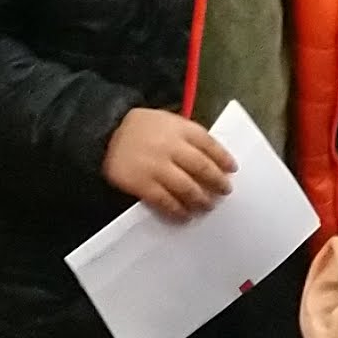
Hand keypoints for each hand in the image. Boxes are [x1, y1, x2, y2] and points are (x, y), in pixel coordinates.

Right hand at [103, 107, 235, 216]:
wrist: (105, 134)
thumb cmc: (141, 129)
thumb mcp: (166, 122)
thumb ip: (188, 137)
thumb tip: (214, 160)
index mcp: (178, 128)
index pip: (209, 144)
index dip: (223, 158)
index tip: (232, 169)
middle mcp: (169, 146)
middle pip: (201, 167)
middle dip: (216, 182)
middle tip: (224, 191)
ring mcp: (155, 166)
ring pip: (187, 187)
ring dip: (201, 199)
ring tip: (206, 205)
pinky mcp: (141, 184)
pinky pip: (165, 201)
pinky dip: (178, 210)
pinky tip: (185, 214)